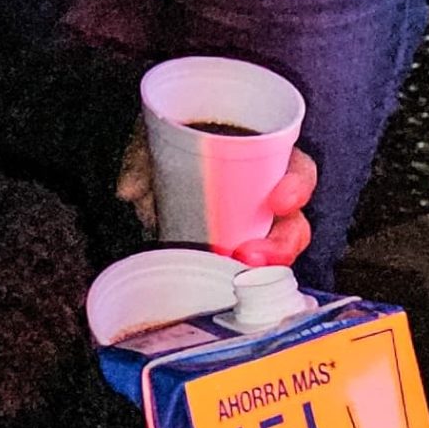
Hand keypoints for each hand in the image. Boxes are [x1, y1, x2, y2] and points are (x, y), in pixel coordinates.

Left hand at [117, 125, 316, 268]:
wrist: (155, 161)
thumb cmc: (170, 140)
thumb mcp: (155, 138)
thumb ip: (142, 159)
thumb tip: (129, 191)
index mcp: (265, 157)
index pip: (299, 170)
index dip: (298, 186)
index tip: (280, 201)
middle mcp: (268, 195)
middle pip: (295, 223)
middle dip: (282, 244)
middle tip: (252, 256)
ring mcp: (257, 226)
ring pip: (280, 252)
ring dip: (266, 267)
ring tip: (241, 275)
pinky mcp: (240, 250)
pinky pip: (257, 270)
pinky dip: (248, 281)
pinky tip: (232, 289)